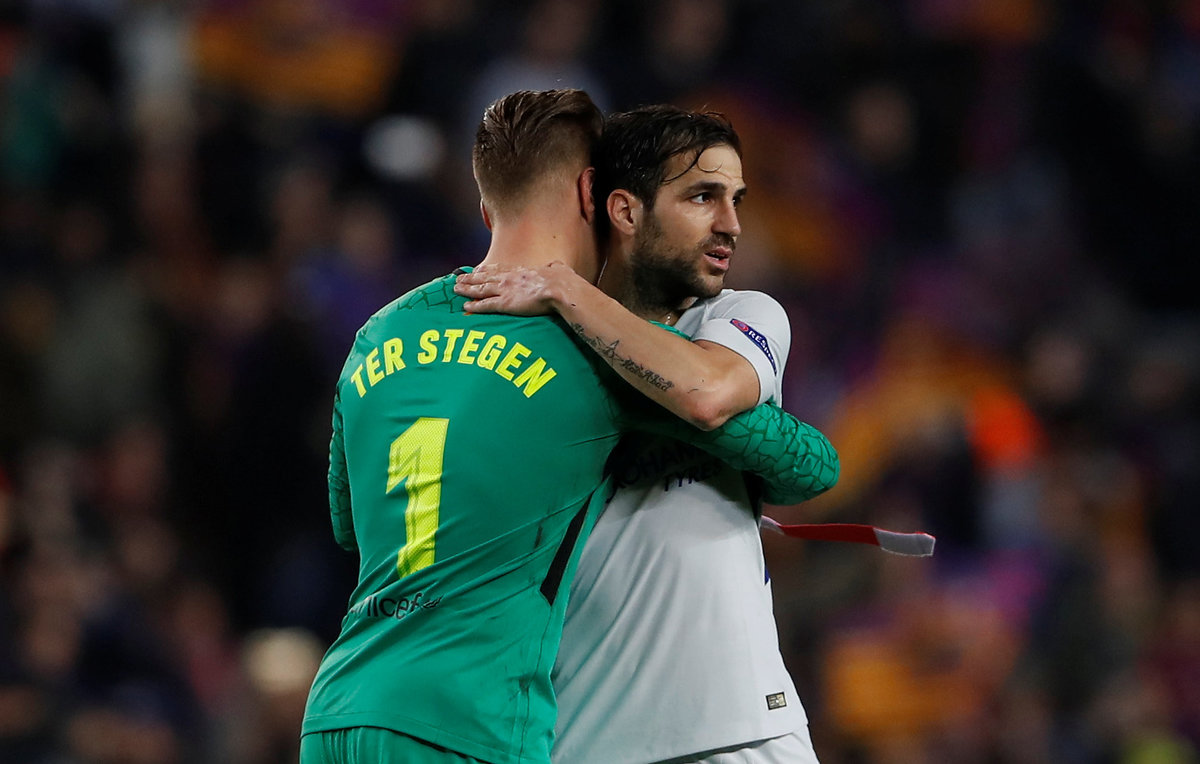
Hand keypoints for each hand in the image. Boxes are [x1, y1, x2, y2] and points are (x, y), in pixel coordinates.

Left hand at [454, 263, 568, 315]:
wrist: (560, 289)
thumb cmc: (563, 281)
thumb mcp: (559, 268)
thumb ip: (554, 266)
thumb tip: (556, 265)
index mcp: (522, 270)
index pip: (499, 269)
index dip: (487, 270)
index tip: (477, 269)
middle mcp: (510, 278)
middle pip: (485, 277)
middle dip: (471, 278)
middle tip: (458, 278)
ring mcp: (506, 290)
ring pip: (481, 289)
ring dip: (468, 289)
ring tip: (456, 289)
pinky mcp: (505, 303)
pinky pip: (486, 305)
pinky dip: (475, 306)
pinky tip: (465, 306)